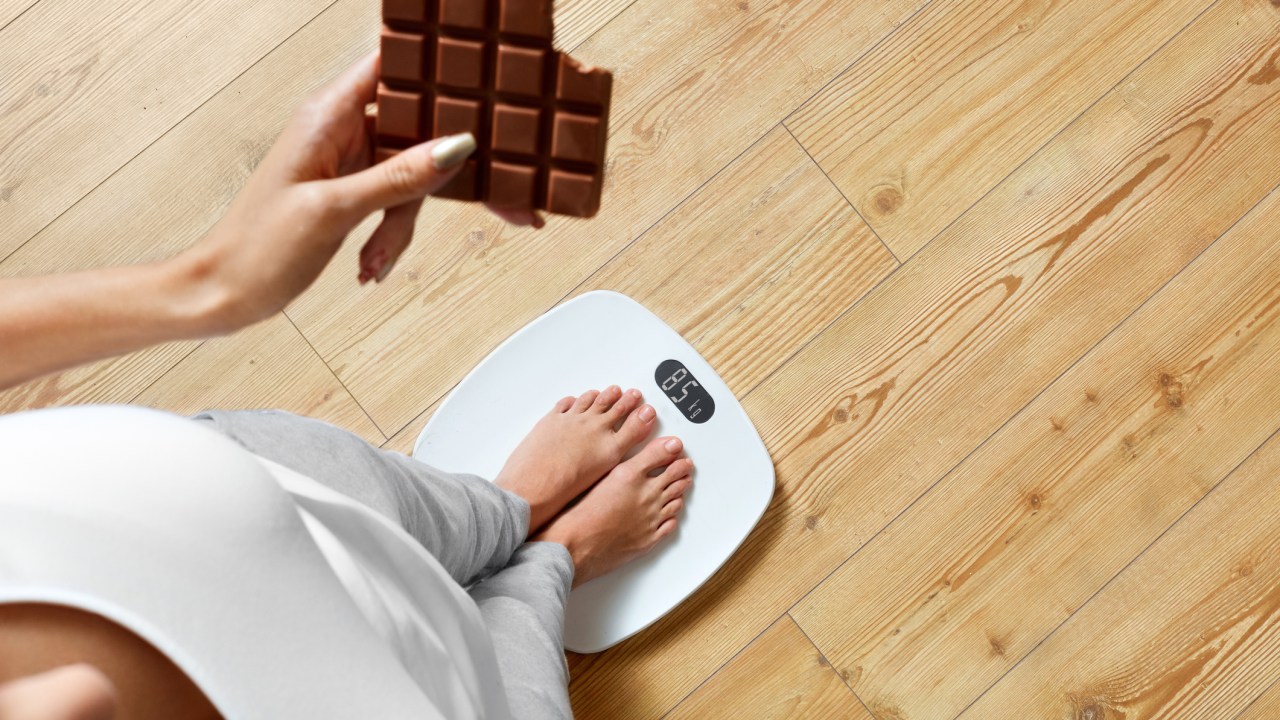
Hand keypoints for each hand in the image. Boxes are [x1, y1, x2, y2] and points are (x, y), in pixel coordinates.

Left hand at [176, 52, 542, 333]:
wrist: (225, 292)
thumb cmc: (257, 247)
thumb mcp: (334, 211)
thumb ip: (398, 177)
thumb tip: (455, 147)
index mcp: (329, 115)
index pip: (393, 65)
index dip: (438, 66)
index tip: (485, 77)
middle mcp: (342, 130)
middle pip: (420, 129)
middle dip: (452, 171)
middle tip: (508, 204)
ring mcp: (349, 160)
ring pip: (413, 174)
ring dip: (405, 222)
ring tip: (377, 258)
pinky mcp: (353, 190)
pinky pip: (396, 200)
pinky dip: (392, 233)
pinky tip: (371, 262)